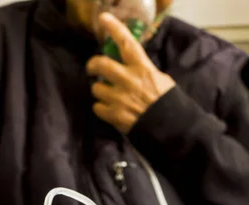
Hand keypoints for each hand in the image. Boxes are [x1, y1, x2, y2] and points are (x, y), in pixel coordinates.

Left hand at [86, 12, 174, 133]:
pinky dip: (101, 108)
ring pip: (96, 88)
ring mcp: (119, 98)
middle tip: (92, 68)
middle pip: (101, 64)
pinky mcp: (114, 115)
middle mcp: (128, 80)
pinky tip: (108, 110)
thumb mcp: (161, 80)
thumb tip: (134, 68)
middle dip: (92, 65)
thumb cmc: (168, 103)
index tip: (103, 18)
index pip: (126, 43)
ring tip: (106, 95)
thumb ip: (145, 72)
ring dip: (98, 90)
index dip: (114, 28)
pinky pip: (97, 107)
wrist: (169, 128)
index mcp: (142, 68)